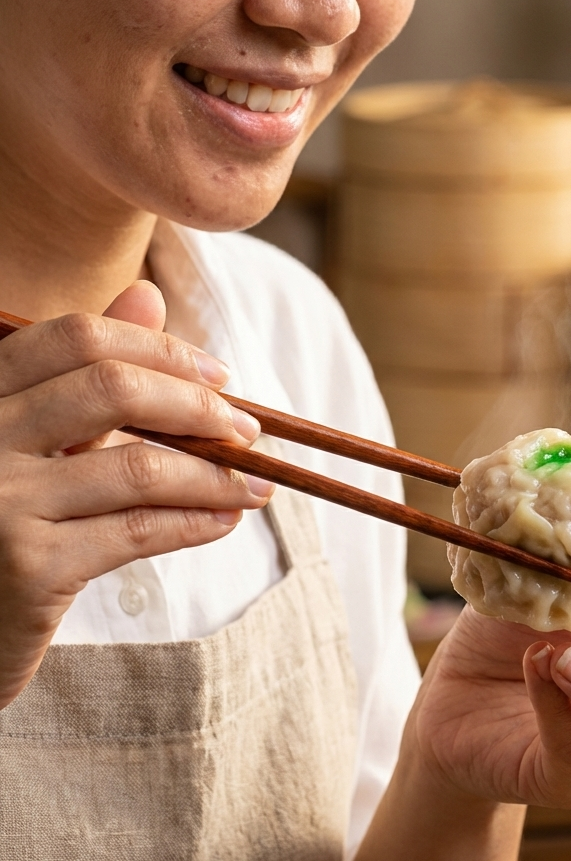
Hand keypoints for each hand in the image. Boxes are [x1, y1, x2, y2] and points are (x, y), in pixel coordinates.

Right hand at [0, 281, 272, 708]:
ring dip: (212, 473)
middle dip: (196, 406)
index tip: (216, 375)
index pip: (72, 337)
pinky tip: (225, 520)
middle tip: (247, 429)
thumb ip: (83, 374)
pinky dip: (194, 521)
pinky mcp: (27, 569)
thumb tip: (148, 291)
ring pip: (136, 466)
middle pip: (110, 388)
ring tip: (253, 483)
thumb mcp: (31, 440)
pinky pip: (136, 531)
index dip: (156, 347)